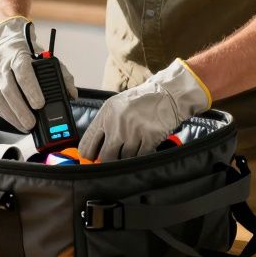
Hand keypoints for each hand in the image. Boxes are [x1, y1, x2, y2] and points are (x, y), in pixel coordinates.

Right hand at [0, 16, 77, 131]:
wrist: (4, 43)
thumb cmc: (28, 54)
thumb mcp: (47, 59)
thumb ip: (62, 75)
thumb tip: (72, 94)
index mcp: (18, 55)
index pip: (23, 71)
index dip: (31, 89)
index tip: (40, 104)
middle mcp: (1, 63)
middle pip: (8, 88)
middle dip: (20, 109)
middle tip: (31, 123)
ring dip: (12, 115)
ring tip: (25, 126)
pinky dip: (4, 114)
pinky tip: (14, 120)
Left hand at [79, 58, 210, 160]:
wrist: (167, 95)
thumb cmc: (141, 101)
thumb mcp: (117, 106)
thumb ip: (104, 125)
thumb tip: (94, 149)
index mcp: (106, 114)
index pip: (89, 142)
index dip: (88, 156)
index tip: (90, 162)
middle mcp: (117, 123)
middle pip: (106, 156)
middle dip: (108, 161)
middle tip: (113, 161)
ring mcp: (133, 131)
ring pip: (124, 158)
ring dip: (128, 156)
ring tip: (134, 144)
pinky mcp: (149, 137)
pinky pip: (140, 157)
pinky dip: (141, 155)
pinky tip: (144, 145)